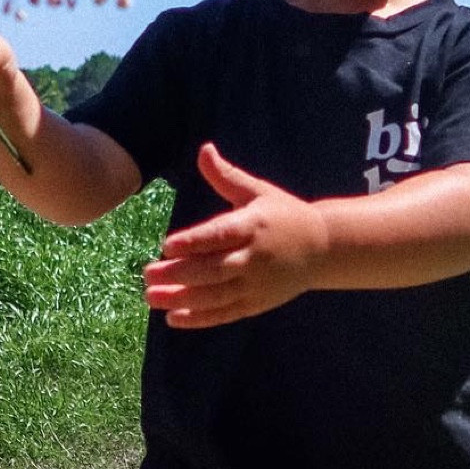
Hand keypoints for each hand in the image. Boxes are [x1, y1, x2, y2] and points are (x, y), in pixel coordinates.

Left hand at [143, 143, 327, 328]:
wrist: (322, 248)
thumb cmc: (283, 215)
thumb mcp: (257, 192)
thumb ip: (226, 176)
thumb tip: (204, 150)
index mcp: (254, 226)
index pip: (220, 235)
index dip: (193, 241)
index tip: (166, 245)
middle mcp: (255, 258)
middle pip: (214, 269)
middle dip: (179, 273)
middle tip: (147, 273)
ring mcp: (256, 284)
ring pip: (216, 295)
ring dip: (182, 299)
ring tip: (151, 297)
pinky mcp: (257, 303)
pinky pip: (225, 314)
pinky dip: (200, 318)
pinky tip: (172, 318)